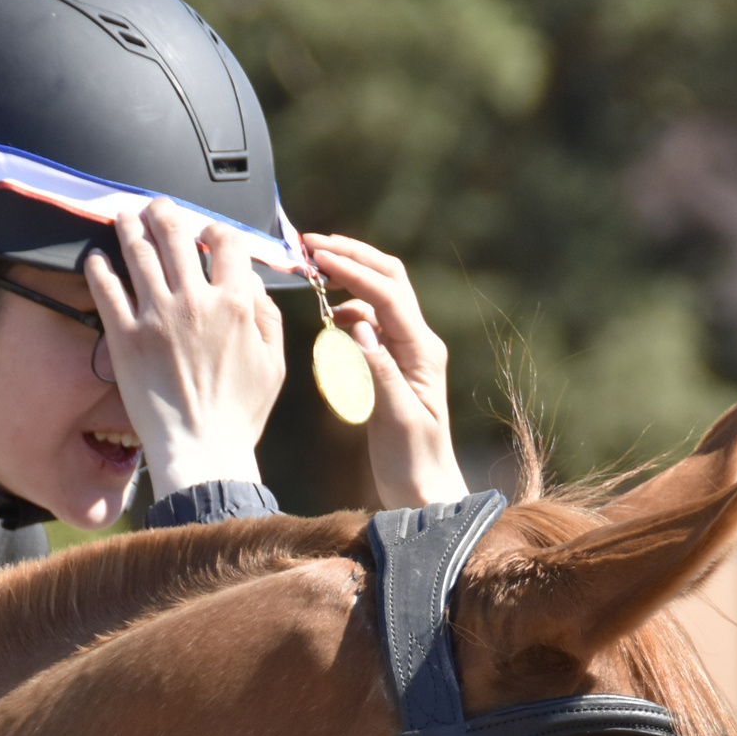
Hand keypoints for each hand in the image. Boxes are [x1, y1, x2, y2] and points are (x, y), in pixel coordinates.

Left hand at [85, 199, 285, 497]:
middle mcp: (195, 301)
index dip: (215, 229)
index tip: (205, 232)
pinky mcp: (125, 337)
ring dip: (129, 227)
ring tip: (123, 217)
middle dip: (164, 212)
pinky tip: (95, 258)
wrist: (201, 451)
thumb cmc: (239, 413)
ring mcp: (156, 317)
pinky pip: (106, 289)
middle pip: (176, 234)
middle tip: (155, 206)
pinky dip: (98, 267)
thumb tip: (252, 285)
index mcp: (234, 304)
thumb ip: (267, 317)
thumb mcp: (274, 363)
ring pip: (138, 252)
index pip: (225, 242)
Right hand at [305, 233, 470, 509]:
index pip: (386, 293)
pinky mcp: (393, 363)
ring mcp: (407, 351)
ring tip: (312, 274)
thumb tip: (356, 323)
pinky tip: (328, 318)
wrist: (425, 490)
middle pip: (388, 278)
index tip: (316, 254)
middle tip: (312, 245)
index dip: (351, 268)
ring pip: (378, 295)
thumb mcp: (394, 418)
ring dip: (347, 278)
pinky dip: (347, 308)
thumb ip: (377, 369)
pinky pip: (370, 321)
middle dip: (352, 256)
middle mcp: (418, 343)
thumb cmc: (413, 462)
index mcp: (422, 351)